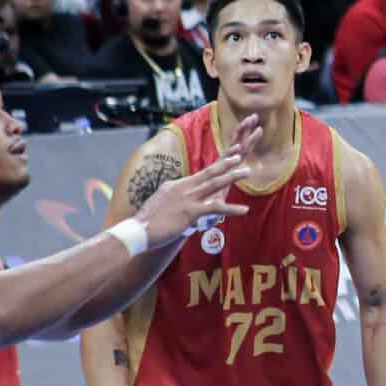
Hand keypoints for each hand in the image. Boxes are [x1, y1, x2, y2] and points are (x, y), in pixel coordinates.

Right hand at [135, 116, 262, 235]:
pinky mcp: (191, 212)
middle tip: (240, 155)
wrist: (137, 231)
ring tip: (248, 171)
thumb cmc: (147, 222)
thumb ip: (171, 199)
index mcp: (176, 185)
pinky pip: (216, 208)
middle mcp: (183, 188)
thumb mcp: (159, 204)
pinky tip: (244, 210)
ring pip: (215, 184)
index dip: (213, 168)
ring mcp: (188, 199)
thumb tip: (176, 199)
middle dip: (226, 163)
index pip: (198, 175)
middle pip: (209, 172)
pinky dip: (232, 209)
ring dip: (233, 177)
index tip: (224, 160)